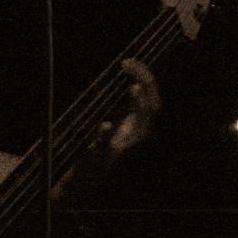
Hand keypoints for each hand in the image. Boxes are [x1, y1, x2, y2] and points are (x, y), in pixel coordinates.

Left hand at [57, 59, 160, 199]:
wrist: (85, 176)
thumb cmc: (101, 145)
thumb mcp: (116, 122)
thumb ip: (126, 103)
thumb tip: (131, 74)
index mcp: (137, 124)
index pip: (151, 96)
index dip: (144, 76)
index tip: (128, 60)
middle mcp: (135, 136)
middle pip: (152, 108)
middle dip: (146, 83)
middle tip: (128, 64)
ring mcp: (120, 147)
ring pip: (141, 128)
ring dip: (139, 106)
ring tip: (133, 88)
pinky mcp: (100, 157)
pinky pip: (106, 147)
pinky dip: (105, 135)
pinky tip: (106, 124)